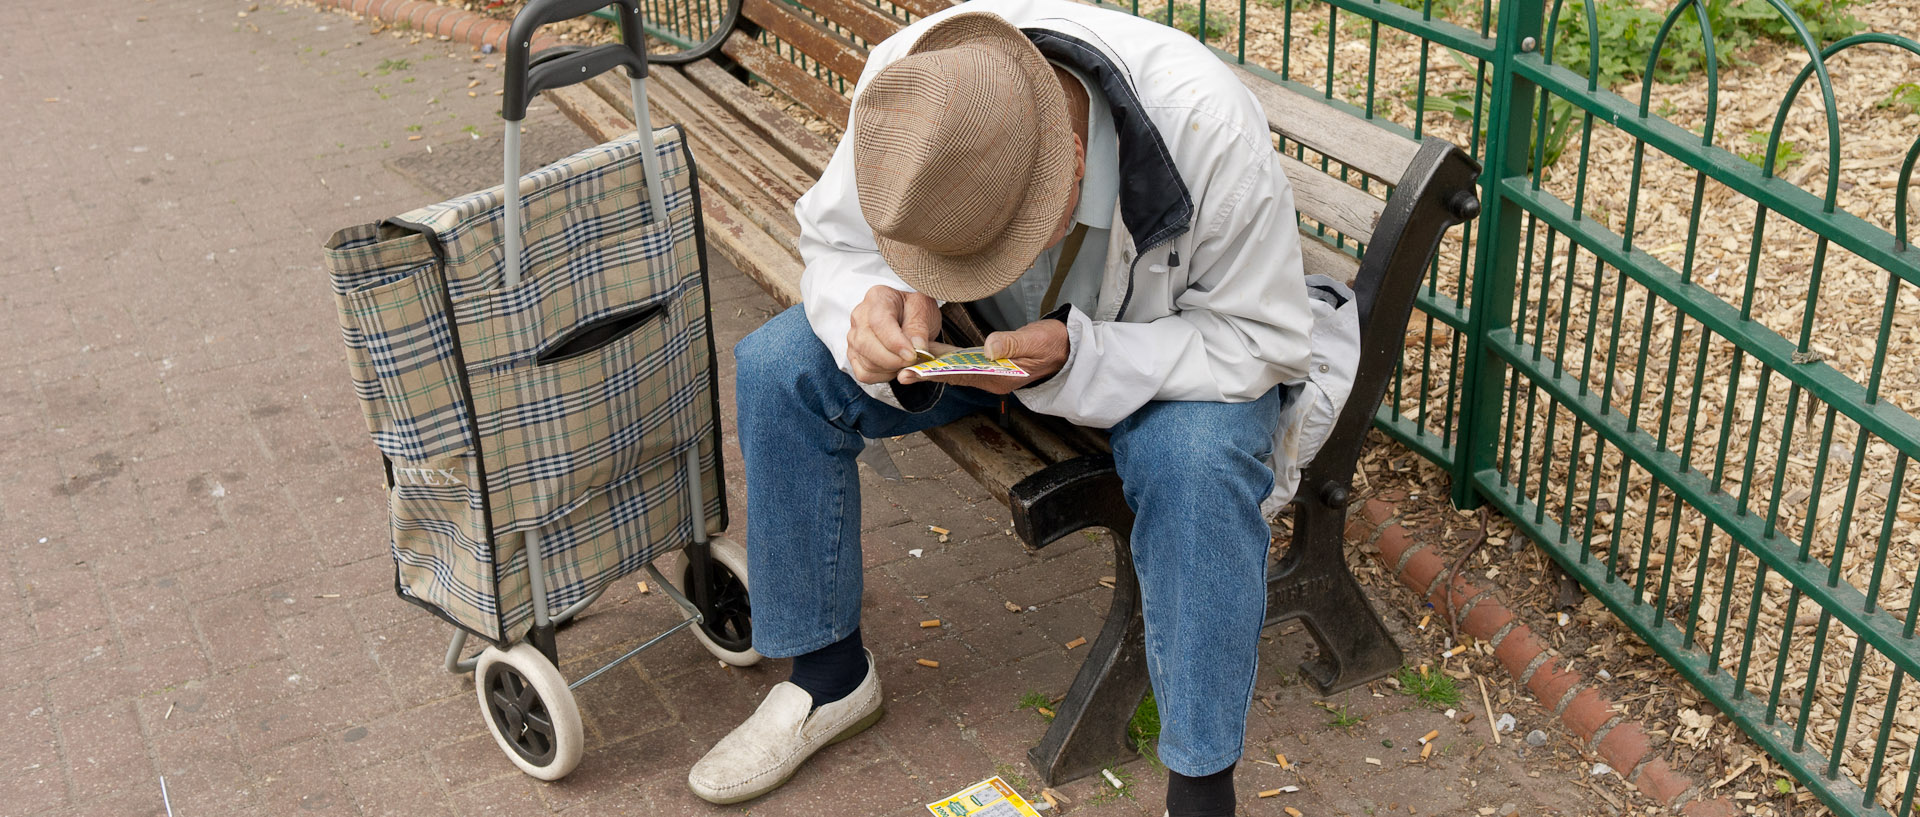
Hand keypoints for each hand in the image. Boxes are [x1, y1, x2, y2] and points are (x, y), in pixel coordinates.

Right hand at [847, 286, 940, 383]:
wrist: (908, 315)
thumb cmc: (914, 310)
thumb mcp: (923, 309)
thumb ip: (919, 328)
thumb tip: (917, 349)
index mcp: (877, 298)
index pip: (879, 322)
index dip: (895, 343)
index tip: (912, 355)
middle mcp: (859, 316)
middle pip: (867, 345)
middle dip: (893, 360)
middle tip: (913, 361)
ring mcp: (853, 337)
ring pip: (866, 362)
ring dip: (890, 368)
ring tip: (906, 360)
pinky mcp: (854, 354)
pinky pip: (864, 374)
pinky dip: (882, 376)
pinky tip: (894, 367)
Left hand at [899, 319, 1068, 394]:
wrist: (1069, 350)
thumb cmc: (1054, 343)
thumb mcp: (1036, 340)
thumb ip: (1012, 343)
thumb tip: (988, 347)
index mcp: (999, 376)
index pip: (960, 375)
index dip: (934, 373)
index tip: (912, 372)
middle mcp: (991, 379)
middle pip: (953, 376)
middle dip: (926, 373)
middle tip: (900, 372)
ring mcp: (992, 374)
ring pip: (956, 371)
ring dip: (933, 366)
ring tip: (908, 361)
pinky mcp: (993, 366)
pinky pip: (964, 365)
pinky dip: (947, 360)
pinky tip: (932, 353)